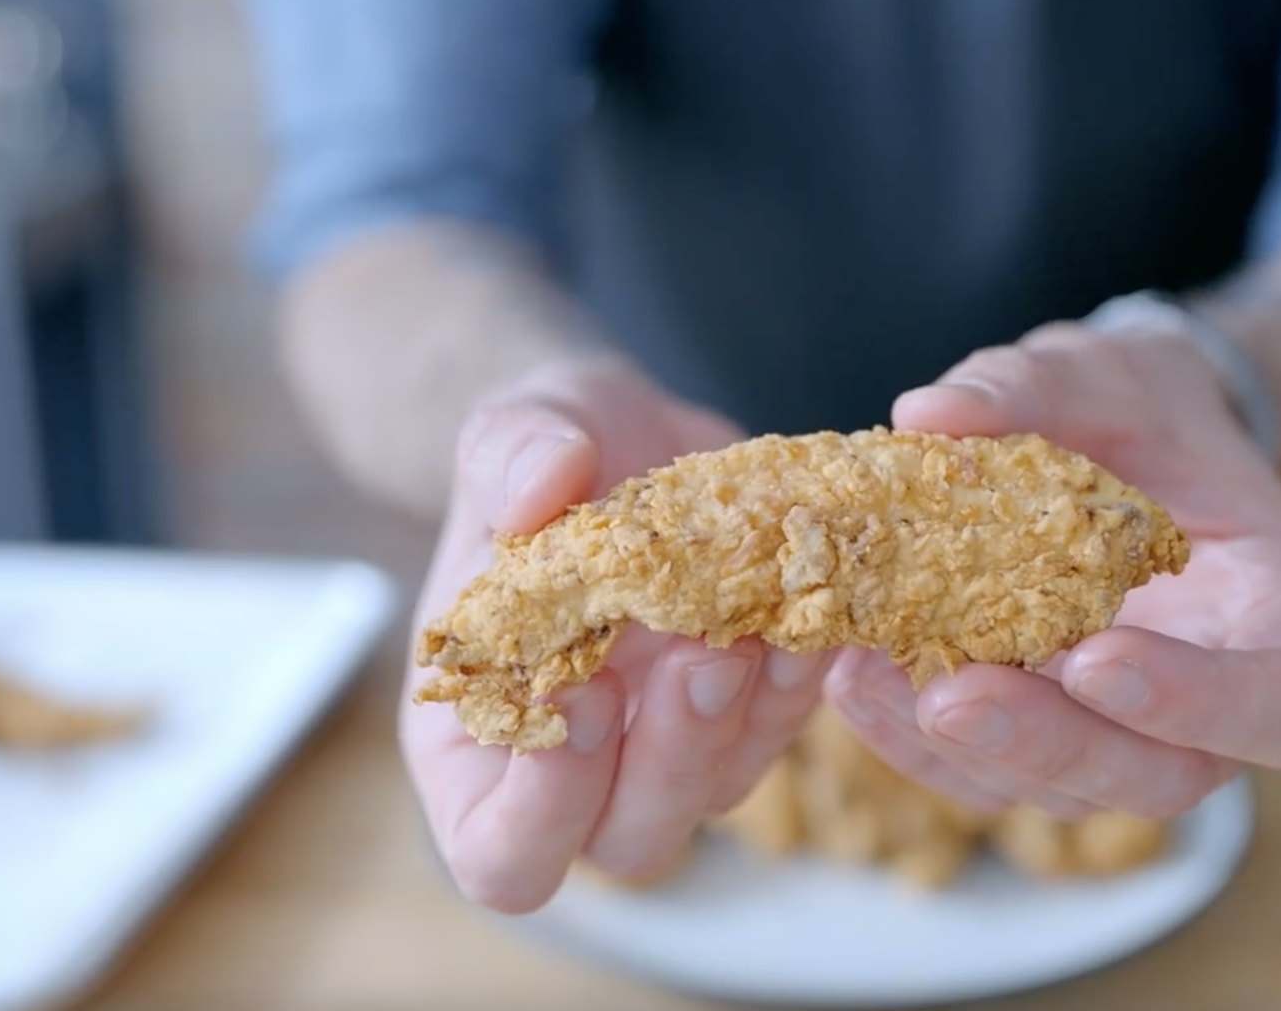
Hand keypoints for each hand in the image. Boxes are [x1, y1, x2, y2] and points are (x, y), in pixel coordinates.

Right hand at [398, 357, 828, 912]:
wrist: (622, 432)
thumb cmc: (539, 449)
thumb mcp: (509, 428)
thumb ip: (507, 457)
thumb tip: (541, 485)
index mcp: (477, 742)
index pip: (499, 851)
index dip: (543, 803)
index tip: (579, 687)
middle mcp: (579, 768)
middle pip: (629, 841)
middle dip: (669, 761)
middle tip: (697, 654)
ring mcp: (671, 746)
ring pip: (718, 794)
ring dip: (743, 722)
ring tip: (752, 621)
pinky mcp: (747, 709)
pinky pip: (783, 726)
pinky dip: (798, 676)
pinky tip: (803, 602)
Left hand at [829, 320, 1280, 819]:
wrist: (1124, 441)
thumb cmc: (1143, 408)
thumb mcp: (1105, 371)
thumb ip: (1032, 386)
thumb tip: (927, 413)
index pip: (1272, 703)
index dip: (1191, 701)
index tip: (1095, 660)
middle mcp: (1220, 705)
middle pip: (1157, 776)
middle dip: (1051, 745)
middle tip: (951, 698)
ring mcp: (1133, 736)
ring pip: (1064, 790)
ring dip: (966, 750)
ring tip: (872, 677)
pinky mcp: (1049, 740)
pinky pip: (991, 772)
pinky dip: (918, 740)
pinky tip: (856, 680)